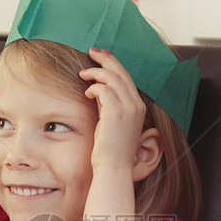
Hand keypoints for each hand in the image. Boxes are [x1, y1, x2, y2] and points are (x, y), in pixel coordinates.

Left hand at [79, 48, 146, 171]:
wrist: (114, 168)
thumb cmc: (110, 150)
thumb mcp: (113, 123)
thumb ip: (109, 106)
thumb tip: (97, 91)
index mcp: (138, 107)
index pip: (127, 78)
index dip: (114, 64)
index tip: (101, 57)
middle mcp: (136, 104)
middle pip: (121, 72)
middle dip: (106, 59)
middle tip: (92, 52)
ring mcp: (128, 108)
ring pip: (112, 77)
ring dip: (96, 72)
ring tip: (83, 73)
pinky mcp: (116, 112)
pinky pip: (103, 89)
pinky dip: (94, 87)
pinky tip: (87, 94)